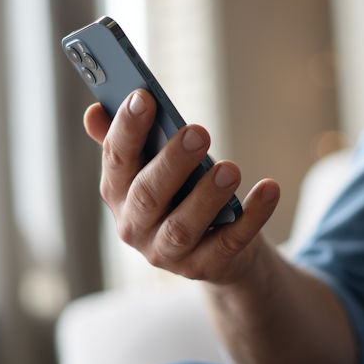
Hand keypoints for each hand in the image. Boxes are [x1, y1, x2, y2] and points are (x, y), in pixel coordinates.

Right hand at [84, 91, 280, 284]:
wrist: (216, 250)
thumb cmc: (180, 194)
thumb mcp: (153, 168)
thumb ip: (128, 142)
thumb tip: (93, 112)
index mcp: (118, 193)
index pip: (116, 159)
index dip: (126, 128)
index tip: (144, 96)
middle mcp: (135, 227)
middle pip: (147, 196)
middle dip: (171, 163)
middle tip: (199, 131)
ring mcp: (168, 253)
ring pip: (182, 228)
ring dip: (206, 197)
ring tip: (231, 168)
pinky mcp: (205, 267)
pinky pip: (229, 243)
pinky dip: (251, 217)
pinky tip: (269, 188)